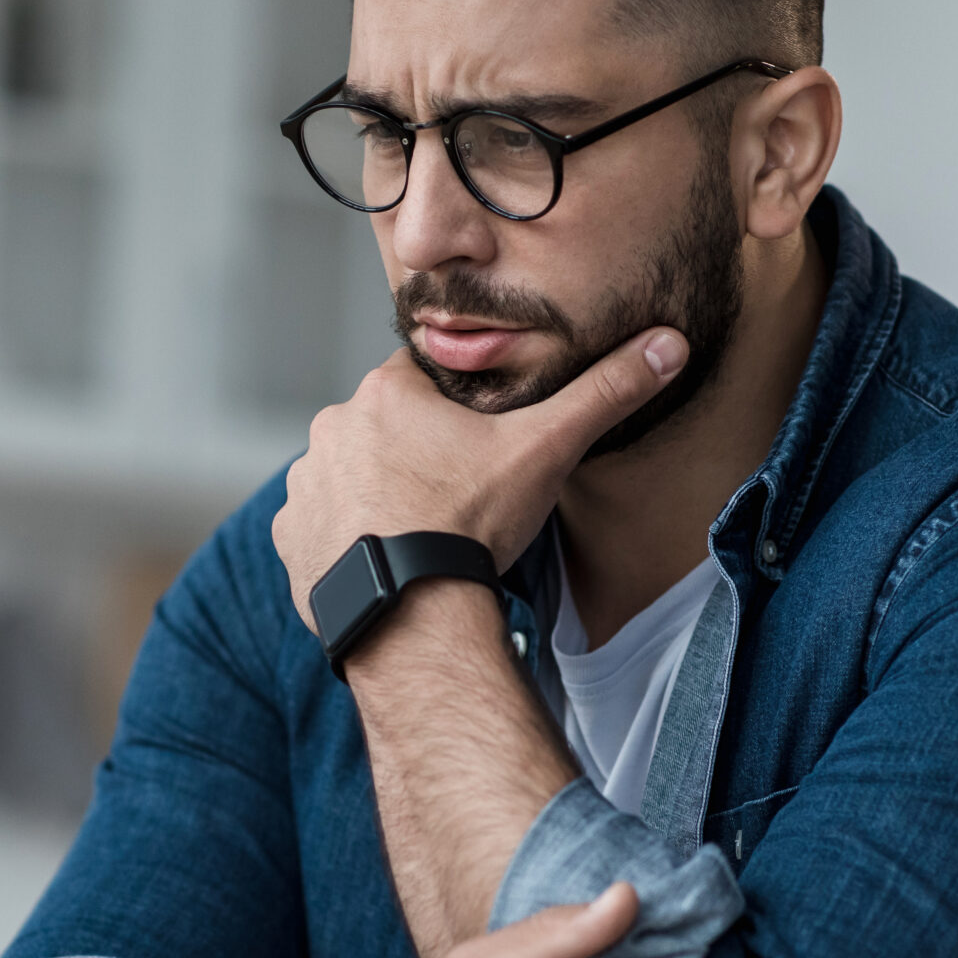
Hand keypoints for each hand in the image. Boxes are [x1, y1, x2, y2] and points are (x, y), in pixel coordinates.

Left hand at [273, 330, 687, 627]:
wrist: (411, 612)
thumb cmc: (472, 524)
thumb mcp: (546, 450)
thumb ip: (604, 394)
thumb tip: (668, 345)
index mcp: (385, 391)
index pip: (425, 379)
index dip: (458, 411)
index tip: (479, 447)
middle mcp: (331, 426)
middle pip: (386, 427)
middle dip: (416, 454)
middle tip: (456, 497)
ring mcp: (304, 483)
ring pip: (351, 474)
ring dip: (378, 494)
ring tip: (421, 532)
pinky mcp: (289, 537)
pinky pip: (320, 525)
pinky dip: (347, 538)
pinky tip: (385, 557)